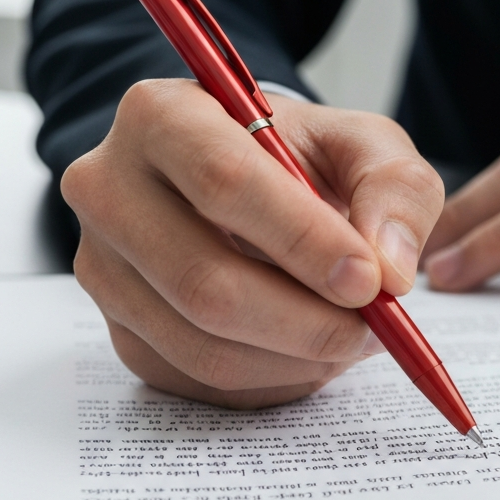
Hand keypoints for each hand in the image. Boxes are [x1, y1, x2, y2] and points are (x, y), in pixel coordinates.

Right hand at [62, 79, 442, 406]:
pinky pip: (203, 382)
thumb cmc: (297, 160)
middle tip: (374, 330)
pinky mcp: (122, 334)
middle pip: (206, 284)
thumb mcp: (361, 147)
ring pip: (205, 348)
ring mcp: (104, 271)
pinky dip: (275, 380)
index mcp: (162, 117)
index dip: (305, 241)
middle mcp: (109, 192)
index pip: (225, 181)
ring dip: (298, 360)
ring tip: (351, 337)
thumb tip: (390, 269)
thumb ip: (395, 189)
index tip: (371, 282)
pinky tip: (308, 351)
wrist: (239, 190)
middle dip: (309, 323)